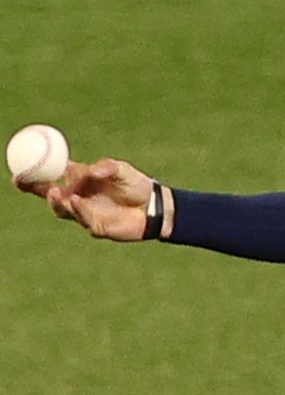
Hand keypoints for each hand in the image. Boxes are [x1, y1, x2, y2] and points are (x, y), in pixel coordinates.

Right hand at [13, 158, 154, 241]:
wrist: (154, 205)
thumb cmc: (136, 184)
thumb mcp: (122, 169)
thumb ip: (106, 167)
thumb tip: (90, 171)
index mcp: (79, 181)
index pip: (51, 177)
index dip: (34, 175)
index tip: (20, 170)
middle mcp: (78, 198)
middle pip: (50, 196)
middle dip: (35, 190)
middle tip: (26, 181)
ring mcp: (85, 213)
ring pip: (63, 210)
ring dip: (56, 201)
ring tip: (55, 191)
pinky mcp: (97, 227)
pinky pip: (84, 219)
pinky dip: (78, 209)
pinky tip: (76, 200)